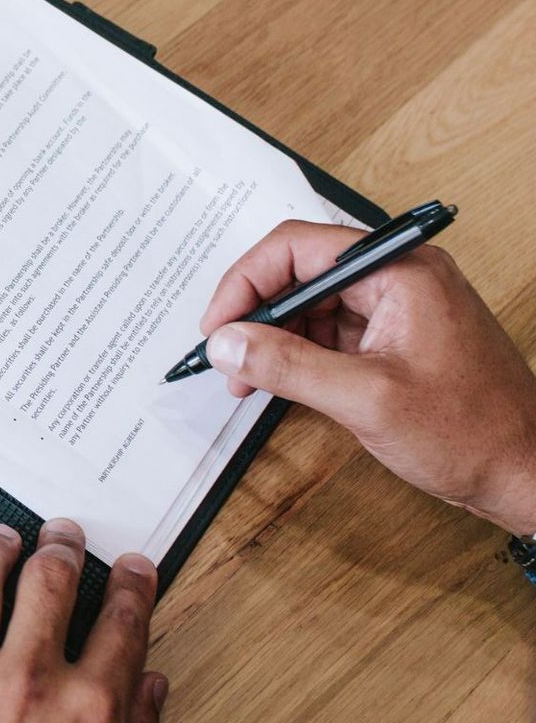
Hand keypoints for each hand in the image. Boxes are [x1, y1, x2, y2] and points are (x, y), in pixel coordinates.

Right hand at [199, 220, 535, 533]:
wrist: (528, 474)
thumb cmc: (472, 434)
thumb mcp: (365, 399)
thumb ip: (288, 365)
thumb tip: (226, 344)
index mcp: (401, 272)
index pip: (299, 248)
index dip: (246, 283)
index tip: (217, 326)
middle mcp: (400, 277)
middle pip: (300, 272)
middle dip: (255, 314)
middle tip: (225, 356)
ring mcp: (399, 307)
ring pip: (311, 304)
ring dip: (272, 338)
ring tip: (246, 378)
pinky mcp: (395, 337)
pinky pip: (331, 330)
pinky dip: (298, 353)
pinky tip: (277, 380)